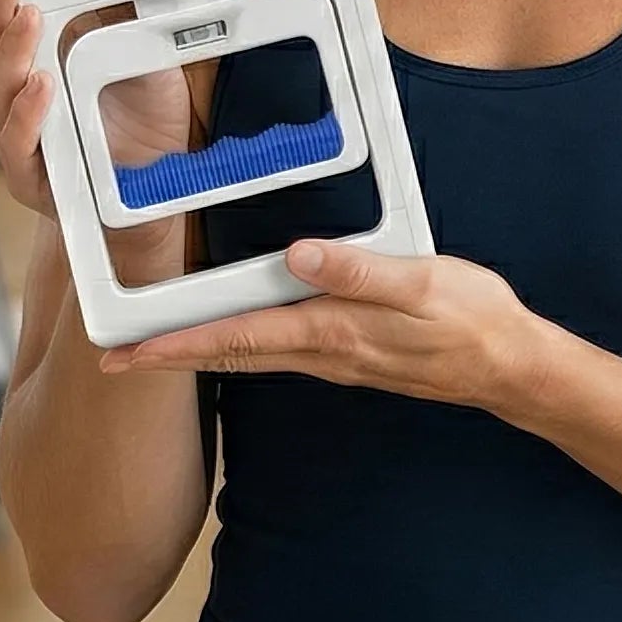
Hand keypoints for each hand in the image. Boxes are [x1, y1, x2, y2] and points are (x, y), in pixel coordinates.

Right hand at [0, 0, 191, 278]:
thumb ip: (121, 11)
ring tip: (27, 16)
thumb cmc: (140, 116)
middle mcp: (15, 91)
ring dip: (10, 49)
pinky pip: (18, 144)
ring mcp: (19, 133)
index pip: (0, 7)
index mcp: (33, 54)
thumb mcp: (139, 49)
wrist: (156, 189)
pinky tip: (40, 84)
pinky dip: (28, 112)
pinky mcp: (32, 177)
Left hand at [103, 239, 559, 414]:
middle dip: (168, 358)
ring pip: (249, 356)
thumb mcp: (423, 284)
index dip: (175, 345)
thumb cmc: (470, 321)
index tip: (124, 354)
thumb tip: (298, 254)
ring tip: (155, 346)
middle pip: (228, 354)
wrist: (509, 366)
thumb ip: (361, 270)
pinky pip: (277, 352)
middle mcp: (322, 351)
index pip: (235, 337)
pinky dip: (240, 346)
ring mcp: (334, 359)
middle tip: (112, 359)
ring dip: (199, 352)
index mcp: (331, 330)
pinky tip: (235, 335)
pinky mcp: (349, 354)